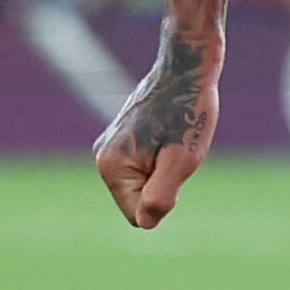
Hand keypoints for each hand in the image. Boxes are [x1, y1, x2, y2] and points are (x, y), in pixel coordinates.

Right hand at [91, 33, 221, 227]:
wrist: (186, 67)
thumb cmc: (188, 111)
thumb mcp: (183, 160)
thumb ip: (161, 195)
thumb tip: (145, 222)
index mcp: (111, 166)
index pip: (139, 216)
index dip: (165, 199)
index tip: (174, 164)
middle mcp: (101, 158)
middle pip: (138, 201)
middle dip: (163, 184)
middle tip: (176, 151)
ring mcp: (108, 148)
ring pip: (142, 185)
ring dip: (163, 171)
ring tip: (173, 140)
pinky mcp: (119, 140)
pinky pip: (143, 169)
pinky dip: (160, 159)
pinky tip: (168, 133)